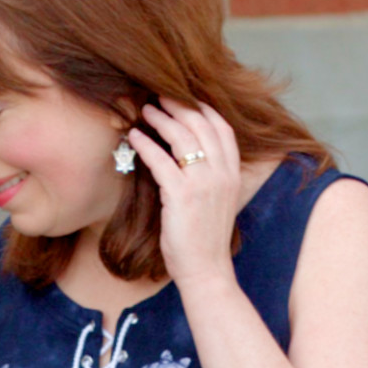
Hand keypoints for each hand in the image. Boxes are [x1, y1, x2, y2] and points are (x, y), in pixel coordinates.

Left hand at [126, 97, 243, 290]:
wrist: (207, 271)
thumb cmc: (206, 240)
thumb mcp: (217, 202)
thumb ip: (210, 176)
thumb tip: (187, 156)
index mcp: (233, 173)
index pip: (222, 128)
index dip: (204, 108)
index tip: (187, 99)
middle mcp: (222, 173)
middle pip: (201, 124)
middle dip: (178, 105)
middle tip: (159, 97)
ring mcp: (203, 182)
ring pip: (181, 136)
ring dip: (161, 119)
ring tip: (145, 111)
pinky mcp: (182, 195)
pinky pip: (160, 160)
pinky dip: (145, 145)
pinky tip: (134, 138)